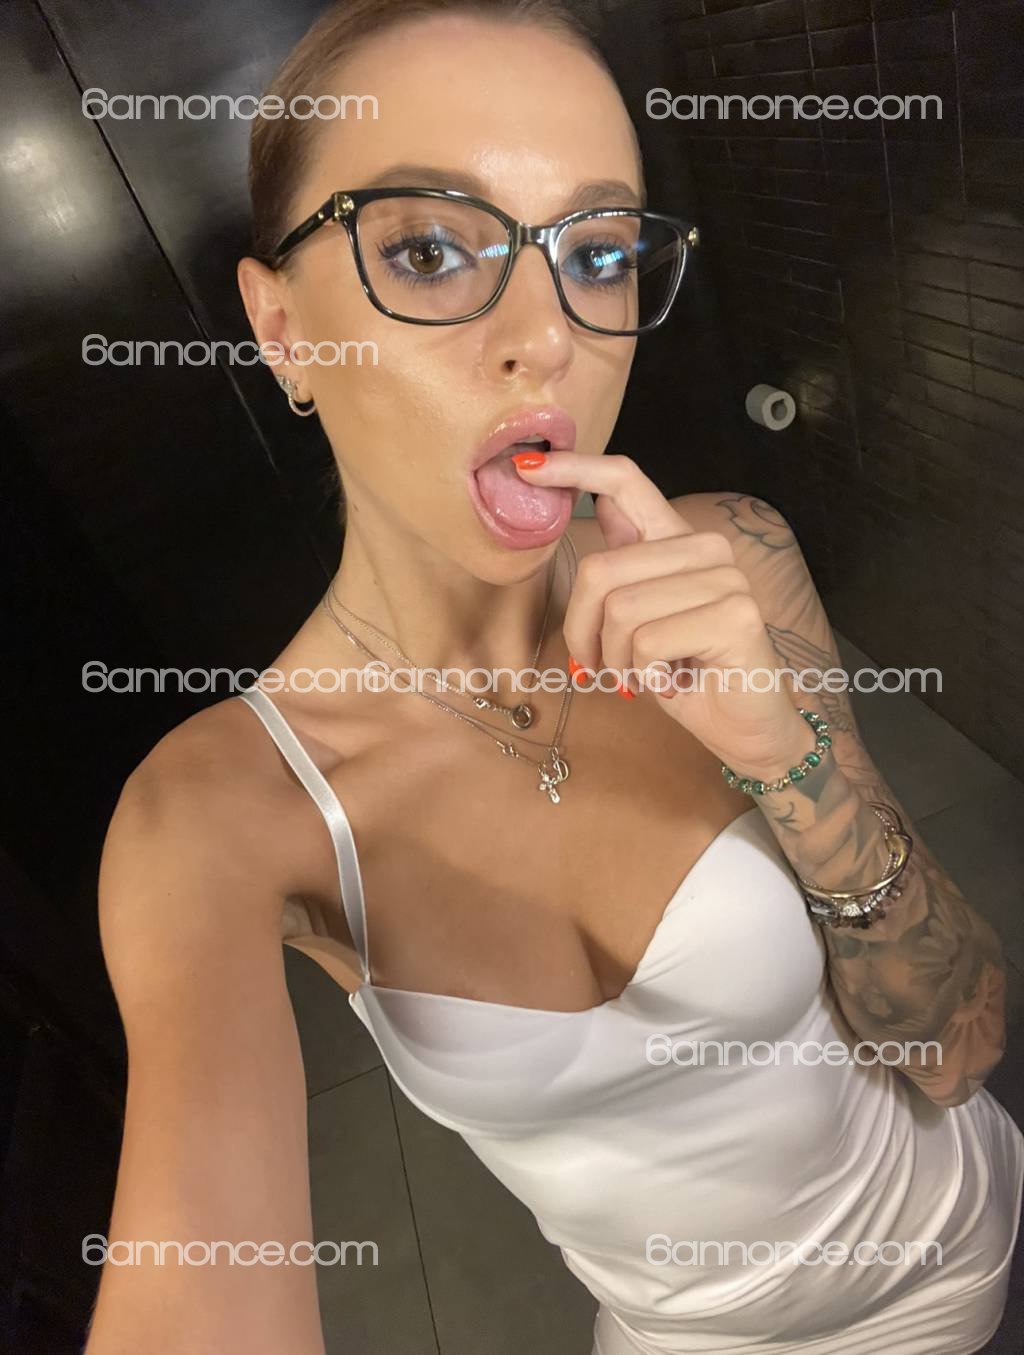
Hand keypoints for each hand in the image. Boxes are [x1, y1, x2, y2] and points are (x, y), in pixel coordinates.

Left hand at [513, 451, 812, 778]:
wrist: (744, 729)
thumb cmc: (683, 674)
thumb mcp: (637, 620)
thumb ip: (620, 569)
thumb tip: (593, 503)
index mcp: (676, 540)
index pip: (625, 481)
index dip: (574, 469)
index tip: (527, 467)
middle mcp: (705, 549)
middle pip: (601, 571)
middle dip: (582, 632)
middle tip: (599, 667)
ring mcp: (726, 579)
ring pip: (620, 611)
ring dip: (616, 660)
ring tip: (643, 676)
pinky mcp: (735, 616)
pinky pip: (647, 642)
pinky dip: (644, 675)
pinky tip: (670, 683)